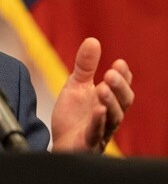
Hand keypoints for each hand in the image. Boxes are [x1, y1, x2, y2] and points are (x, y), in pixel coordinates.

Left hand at [51, 37, 133, 152]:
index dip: (123, 77)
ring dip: (110, 102)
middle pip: (123, 103)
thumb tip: (93, 40)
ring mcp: (101, 131)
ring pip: (113, 119)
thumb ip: (85, 66)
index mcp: (108, 101)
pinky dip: (98, 122)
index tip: (120, 63)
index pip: (121, 89)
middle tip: (111, 73)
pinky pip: (96, 133)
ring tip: (102, 87)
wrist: (60, 142)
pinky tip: (98, 110)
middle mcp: (109, 116)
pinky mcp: (88, 143)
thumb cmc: (73, 116)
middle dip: (119, 88)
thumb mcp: (76, 85)